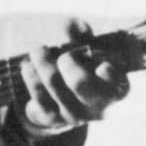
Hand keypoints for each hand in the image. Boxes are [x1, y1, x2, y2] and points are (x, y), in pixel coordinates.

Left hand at [19, 18, 129, 136]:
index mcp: (117, 89)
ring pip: (53, 81)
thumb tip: (75, 26)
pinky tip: (28, 66)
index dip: (110, 76)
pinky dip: (30, 74)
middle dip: (66, 60)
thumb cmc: (85, 69)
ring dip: (42, 60)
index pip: (117, 84)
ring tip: (38, 50)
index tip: (103, 66)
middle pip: (79, 81)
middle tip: (61, 53)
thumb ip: (85, 36)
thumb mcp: (92, 52)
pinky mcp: (51, 119)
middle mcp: (98, 107)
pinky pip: (37, 92)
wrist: (66, 101)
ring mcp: (74, 115)